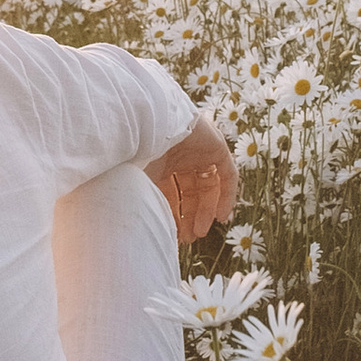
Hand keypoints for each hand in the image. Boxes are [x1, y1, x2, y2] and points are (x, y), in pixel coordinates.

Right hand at [147, 119, 237, 246]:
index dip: (173, 214)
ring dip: (205, 210)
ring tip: (200, 231)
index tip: (173, 236)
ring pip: (206, 185)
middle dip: (189, 215)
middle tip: (188, 237)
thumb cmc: (133, 154)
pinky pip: (227, 175)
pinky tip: (220, 217)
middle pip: (189, 190)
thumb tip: (141, 233)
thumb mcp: (136, 185)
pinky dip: (226, 196)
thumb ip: (145, 205)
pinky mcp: (216, 146)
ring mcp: (198, 150)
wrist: (144, 123)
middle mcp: (178, 155)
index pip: (170, 192)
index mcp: (158, 161)